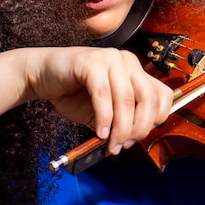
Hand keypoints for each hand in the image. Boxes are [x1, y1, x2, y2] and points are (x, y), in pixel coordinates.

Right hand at [25, 47, 172, 154]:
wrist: (41, 76)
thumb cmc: (73, 93)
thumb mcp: (106, 110)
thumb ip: (123, 119)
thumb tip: (134, 139)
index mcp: (136, 71)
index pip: (162, 96)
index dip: (155, 121)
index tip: (138, 138)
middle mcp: (128, 61)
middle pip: (148, 99)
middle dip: (139, 128)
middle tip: (124, 145)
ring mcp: (110, 58)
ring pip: (126, 99)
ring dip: (120, 128)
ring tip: (111, 144)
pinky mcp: (91, 62)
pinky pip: (103, 95)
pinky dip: (103, 118)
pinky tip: (99, 132)